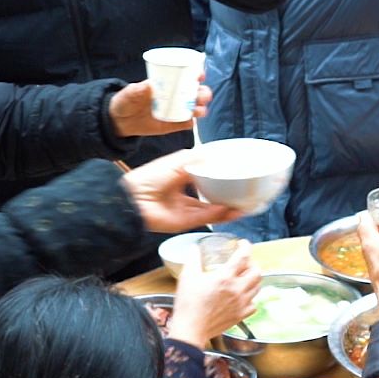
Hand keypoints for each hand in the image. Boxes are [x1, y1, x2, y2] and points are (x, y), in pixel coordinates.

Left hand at [108, 79, 210, 136]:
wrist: (120, 120)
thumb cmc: (126, 101)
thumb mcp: (129, 93)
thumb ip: (136, 90)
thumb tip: (148, 85)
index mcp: (167, 84)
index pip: (186, 77)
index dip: (196, 75)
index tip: (199, 76)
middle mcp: (175, 96)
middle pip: (196, 93)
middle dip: (203, 94)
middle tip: (201, 96)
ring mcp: (175, 111)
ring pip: (195, 108)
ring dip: (200, 108)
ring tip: (197, 110)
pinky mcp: (173, 125)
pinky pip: (186, 124)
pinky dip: (190, 123)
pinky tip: (189, 122)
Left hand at [119, 151, 243, 232]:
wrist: (133, 197)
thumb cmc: (150, 176)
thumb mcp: (177, 161)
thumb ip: (196, 158)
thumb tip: (216, 155)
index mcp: (182, 179)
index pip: (206, 179)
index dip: (221, 179)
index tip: (237, 176)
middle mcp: (185, 195)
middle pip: (212, 198)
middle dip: (229, 198)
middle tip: (245, 194)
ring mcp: (185, 210)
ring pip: (212, 211)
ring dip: (228, 209)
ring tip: (245, 206)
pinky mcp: (184, 222)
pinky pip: (205, 218)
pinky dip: (219, 215)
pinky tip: (231, 210)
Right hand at [169, 246, 261, 344]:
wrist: (191, 329)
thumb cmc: (188, 304)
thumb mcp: (187, 277)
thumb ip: (193, 259)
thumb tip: (194, 248)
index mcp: (225, 277)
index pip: (243, 256)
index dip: (245, 246)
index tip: (243, 244)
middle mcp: (237, 289)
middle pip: (256, 271)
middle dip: (253, 263)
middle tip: (245, 262)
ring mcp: (241, 303)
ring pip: (257, 287)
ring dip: (253, 279)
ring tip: (245, 277)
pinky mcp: (241, 315)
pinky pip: (253, 304)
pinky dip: (251, 298)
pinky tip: (243, 296)